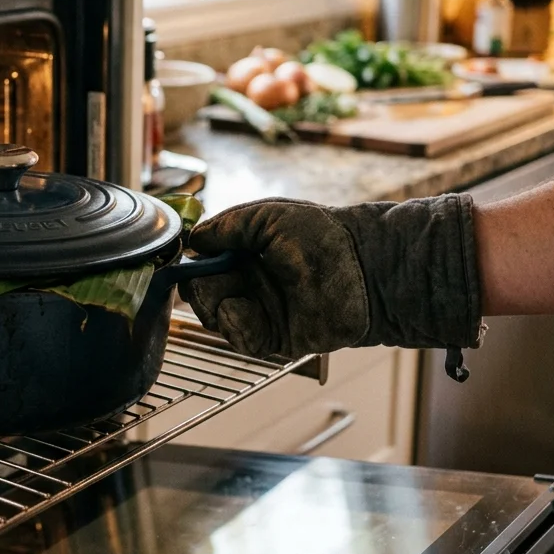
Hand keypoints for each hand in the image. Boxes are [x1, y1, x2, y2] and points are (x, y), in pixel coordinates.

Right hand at [179, 196, 483, 375]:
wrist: (363, 270)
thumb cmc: (322, 235)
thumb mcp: (268, 216)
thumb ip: (227, 226)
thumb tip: (193, 239)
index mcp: (246, 251)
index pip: (202, 261)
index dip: (191, 263)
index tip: (190, 261)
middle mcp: (249, 281)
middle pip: (200, 292)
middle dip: (201, 288)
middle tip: (218, 281)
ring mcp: (260, 309)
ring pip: (214, 317)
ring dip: (218, 307)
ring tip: (240, 298)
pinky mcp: (273, 337)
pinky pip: (238, 337)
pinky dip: (237, 326)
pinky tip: (249, 313)